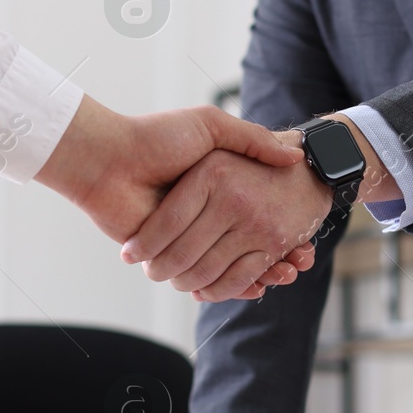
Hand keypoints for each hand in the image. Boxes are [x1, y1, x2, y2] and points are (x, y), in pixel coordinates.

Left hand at [35, 98, 315, 296]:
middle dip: (278, 253)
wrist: (107, 159)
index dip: (283, 220)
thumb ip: (251, 140)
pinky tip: (260, 285)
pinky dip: (234, 285)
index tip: (306, 229)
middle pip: (250, 240)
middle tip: (301, 261)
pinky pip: (206, 276)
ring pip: (234, 262)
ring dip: (263, 272)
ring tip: (289, 272)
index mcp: (214, 185)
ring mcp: (188, 235)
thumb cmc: (158, 137)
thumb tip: (294, 156)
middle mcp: (204, 212)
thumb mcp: (210, 127)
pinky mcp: (169, 254)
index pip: (258, 208)